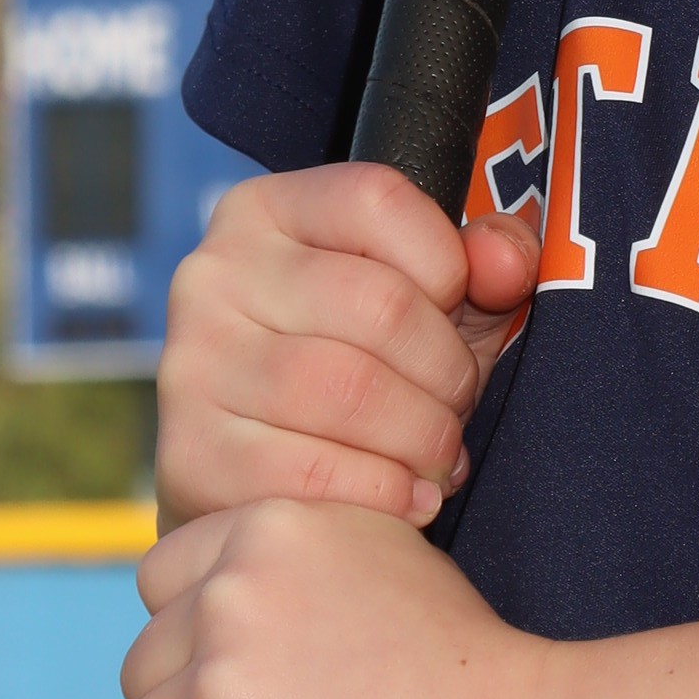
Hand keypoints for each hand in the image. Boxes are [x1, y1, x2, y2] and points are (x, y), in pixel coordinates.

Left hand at [114, 494, 556, 698]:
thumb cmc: (473, 668)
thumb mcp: (384, 558)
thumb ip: (293, 565)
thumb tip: (212, 616)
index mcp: (271, 527)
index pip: (160, 583)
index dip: (194, 641)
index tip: (242, 683)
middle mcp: (234, 593)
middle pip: (145, 670)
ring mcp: (226, 687)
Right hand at [154, 163, 541, 533]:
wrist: (257, 485)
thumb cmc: (355, 373)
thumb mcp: (429, 300)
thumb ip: (484, 261)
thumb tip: (507, 262)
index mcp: (265, 211)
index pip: (379, 199)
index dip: (449, 264)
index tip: (457, 313)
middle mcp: (213, 273)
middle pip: (380, 305)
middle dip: (450, 373)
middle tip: (457, 411)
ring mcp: (193, 363)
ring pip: (351, 392)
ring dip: (423, 439)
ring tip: (436, 457)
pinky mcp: (192, 454)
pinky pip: (316, 473)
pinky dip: (385, 494)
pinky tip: (407, 499)